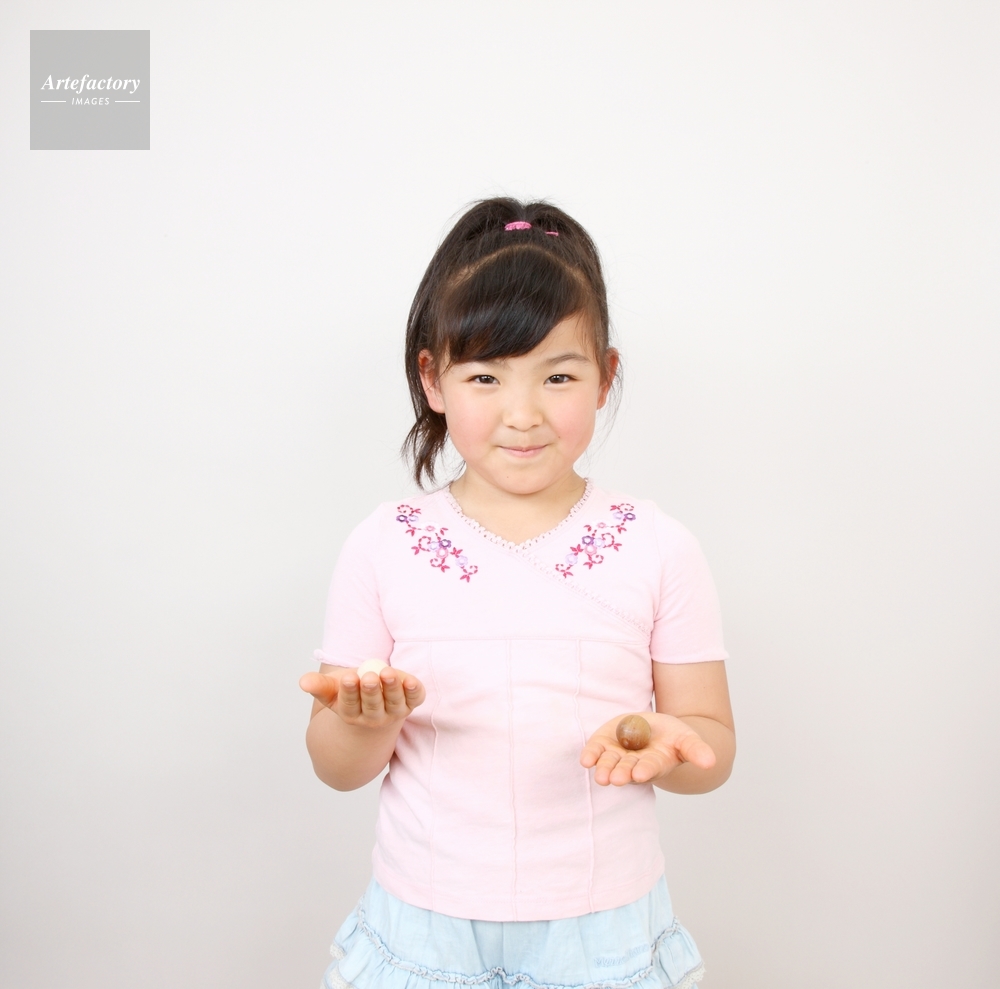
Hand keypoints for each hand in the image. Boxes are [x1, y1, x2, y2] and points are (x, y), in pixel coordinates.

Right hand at [299, 665, 425, 728]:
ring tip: (387, 673)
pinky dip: (414, 691)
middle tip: (369, 677)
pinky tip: (411, 681)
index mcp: (351, 713)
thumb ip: (319, 686)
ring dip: (392, 688)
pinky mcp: (410, 704)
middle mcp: (373, 717)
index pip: (350, 705)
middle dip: (371, 691)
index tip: (349, 678)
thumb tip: (303, 682)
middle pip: (373, 705)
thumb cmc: (351, 692)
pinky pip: (414, 700)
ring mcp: (393, 712)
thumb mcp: (332, 689)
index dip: (350, 692)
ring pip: (394, 703)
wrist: (375, 702)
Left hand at [580, 712, 715, 785]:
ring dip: (604, 768)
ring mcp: (618, 756)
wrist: (654, 729)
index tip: (640, 774)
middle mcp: (634, 765)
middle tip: (615, 779)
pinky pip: (596, 752)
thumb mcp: (686, 740)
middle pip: (626, 769)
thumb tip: (711, 762)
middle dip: (621, 774)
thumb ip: (696, 750)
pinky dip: (590, 755)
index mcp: (654, 764)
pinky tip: (586, 760)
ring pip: (609, 763)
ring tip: (601, 776)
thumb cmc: (673, 738)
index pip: (649, 768)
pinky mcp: (605, 744)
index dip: (645, 770)